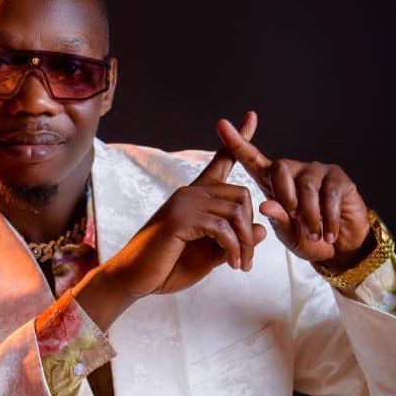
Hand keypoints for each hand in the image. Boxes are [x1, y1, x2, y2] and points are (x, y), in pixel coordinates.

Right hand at [104, 111, 267, 297]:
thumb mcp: (208, 255)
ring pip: (235, 211)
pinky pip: (222, 227)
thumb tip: (260, 229)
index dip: (237, 140)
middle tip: (246, 259)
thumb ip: (232, 241)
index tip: (251, 116)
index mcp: (196, 197)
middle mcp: (190, 192)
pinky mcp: (180, 218)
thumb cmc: (168, 266)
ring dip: (243, 243)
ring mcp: (184, 203)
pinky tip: (229, 263)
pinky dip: (232, 247)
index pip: (221, 161)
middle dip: (249, 229)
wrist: (134, 279)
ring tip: (239, 265)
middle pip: (241, 193)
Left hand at [215, 112, 373, 269]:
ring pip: (306, 185)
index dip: (237, 142)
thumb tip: (265, 205)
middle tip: (296, 219)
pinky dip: (328, 218)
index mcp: (274, 184)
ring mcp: (317, 172)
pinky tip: (330, 232)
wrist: (342, 249)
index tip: (221, 124)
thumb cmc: (311, 240)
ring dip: (310, 215)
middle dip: (285, 196)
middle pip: (280, 167)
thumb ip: (278, 221)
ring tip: (315, 233)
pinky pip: (329, 194)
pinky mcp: (338, 178)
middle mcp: (295, 172)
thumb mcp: (290, 236)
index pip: (253, 159)